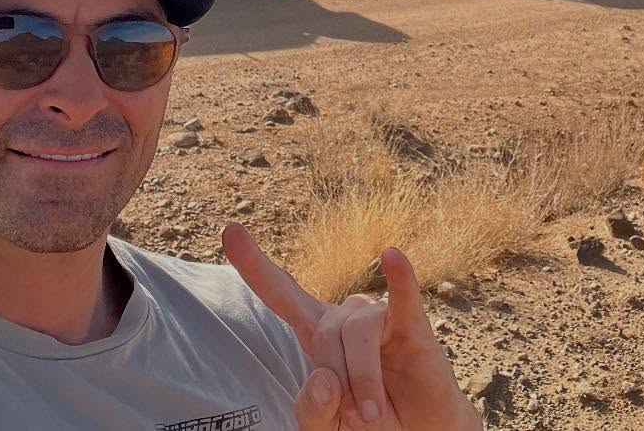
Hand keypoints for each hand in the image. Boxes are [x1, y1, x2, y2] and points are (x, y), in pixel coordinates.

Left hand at [222, 224, 481, 430]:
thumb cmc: (368, 423)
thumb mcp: (327, 426)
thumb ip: (311, 409)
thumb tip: (323, 378)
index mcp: (318, 333)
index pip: (281, 293)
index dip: (255, 265)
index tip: (229, 232)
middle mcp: (345, 316)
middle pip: (324, 335)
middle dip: (339, 382)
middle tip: (357, 417)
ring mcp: (380, 316)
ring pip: (358, 334)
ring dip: (364, 380)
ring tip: (374, 412)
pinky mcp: (413, 325)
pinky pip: (403, 297)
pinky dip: (399, 278)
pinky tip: (392, 256)